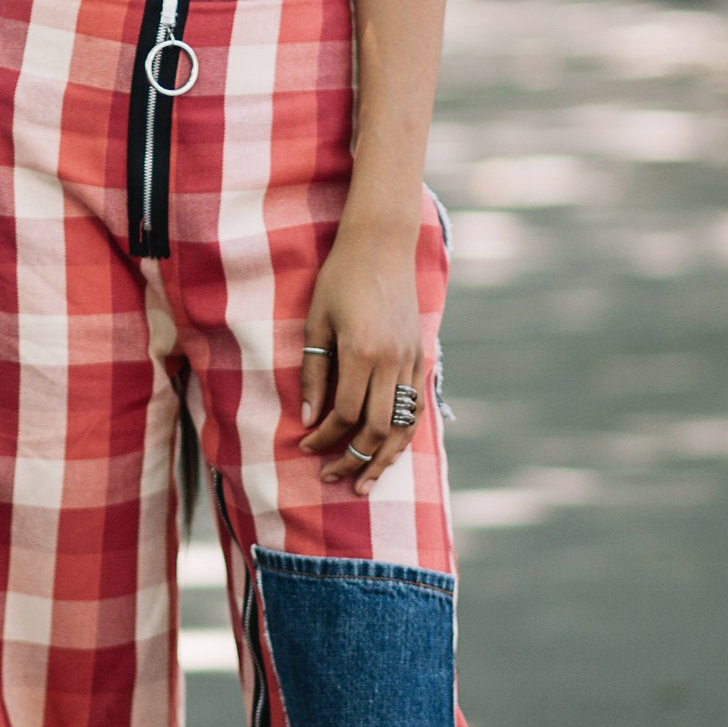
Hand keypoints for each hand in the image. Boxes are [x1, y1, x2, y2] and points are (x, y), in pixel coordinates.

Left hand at [298, 219, 425, 495]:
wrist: (382, 245)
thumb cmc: (340, 279)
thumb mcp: (316, 323)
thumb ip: (313, 372)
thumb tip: (308, 418)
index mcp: (362, 352)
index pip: (345, 415)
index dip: (325, 438)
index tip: (305, 446)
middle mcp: (393, 361)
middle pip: (377, 429)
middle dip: (353, 459)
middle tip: (330, 476)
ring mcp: (412, 360)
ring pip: (404, 425)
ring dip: (384, 458)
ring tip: (365, 481)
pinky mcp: (422, 356)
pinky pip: (416, 407)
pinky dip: (403, 433)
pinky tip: (389, 450)